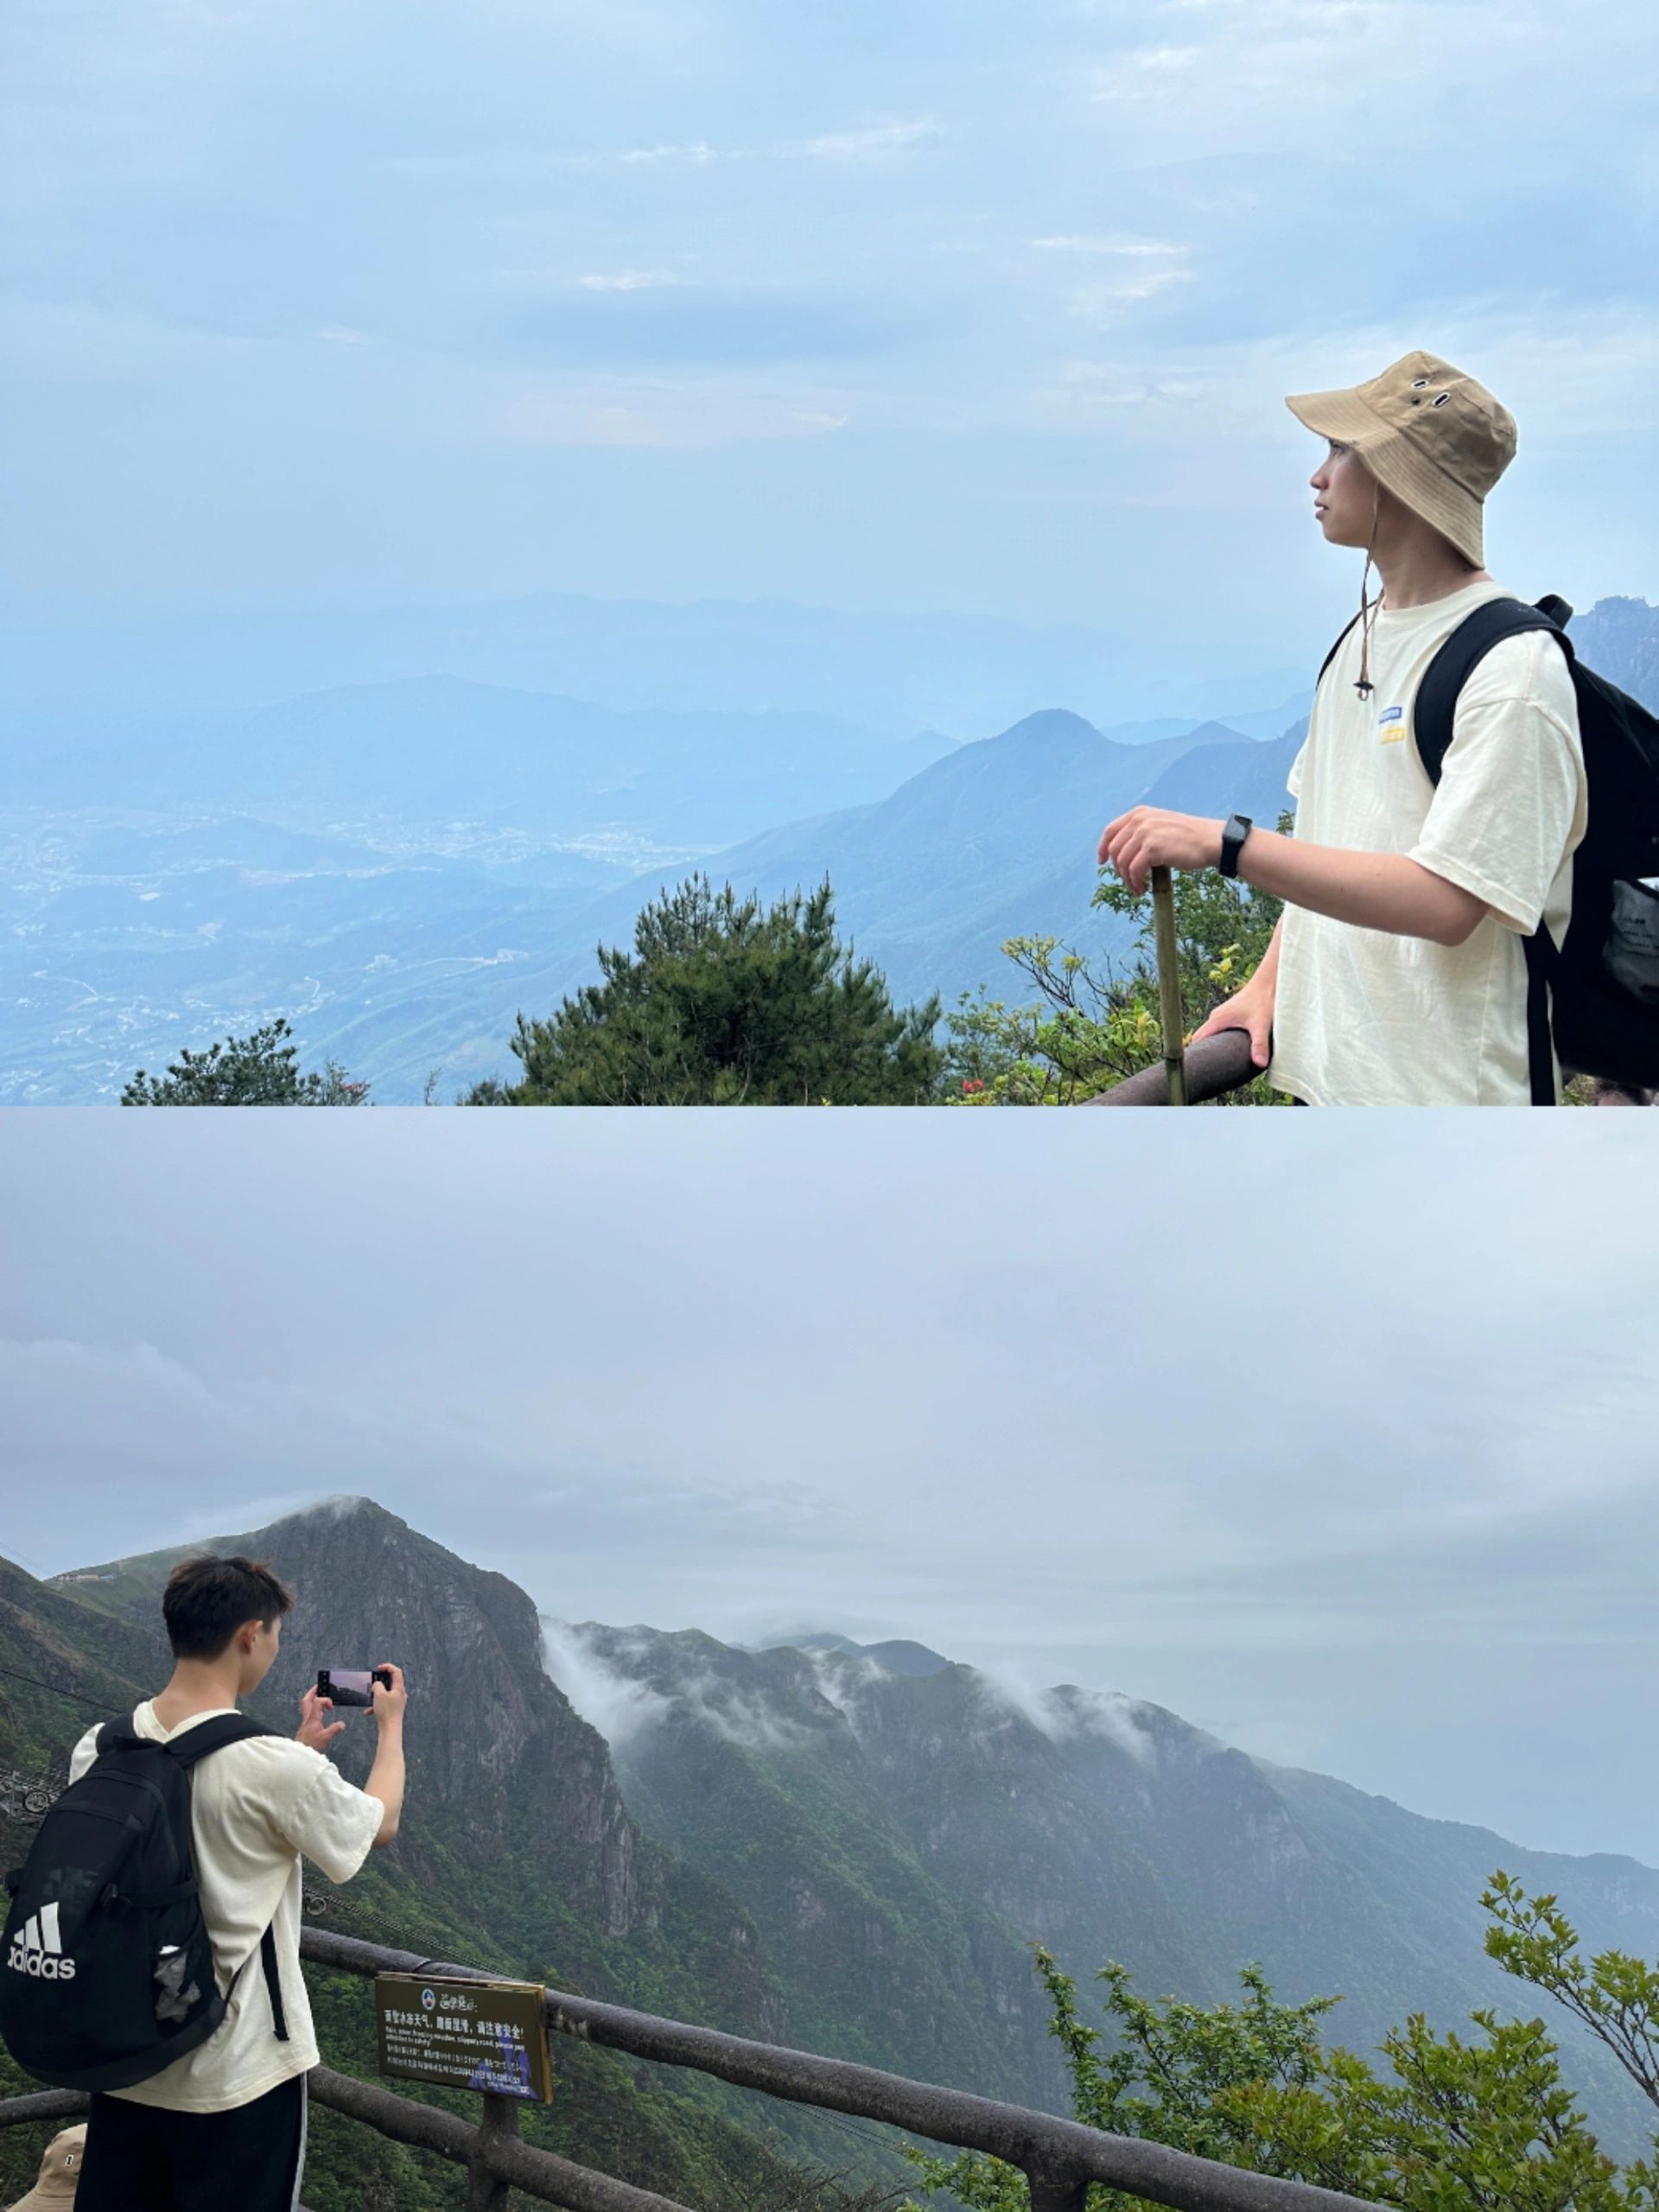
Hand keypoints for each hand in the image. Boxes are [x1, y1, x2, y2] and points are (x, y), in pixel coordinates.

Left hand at [296, 1686, 346, 1753]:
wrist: (299, 1756)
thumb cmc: (311, 1746)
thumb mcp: (326, 1738)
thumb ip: (335, 1729)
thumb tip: (342, 1723)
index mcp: (312, 1718)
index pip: (317, 1702)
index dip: (325, 1700)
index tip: (332, 1707)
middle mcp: (307, 1718)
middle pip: (306, 1700)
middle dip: (312, 1692)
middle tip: (318, 1687)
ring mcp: (305, 1723)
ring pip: (306, 1707)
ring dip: (312, 1700)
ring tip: (319, 1696)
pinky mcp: (305, 1728)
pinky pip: (308, 1714)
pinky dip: (313, 1709)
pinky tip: (319, 1714)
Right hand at [370, 1663, 407, 1725]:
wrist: (390, 1729)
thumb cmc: (386, 1711)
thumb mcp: (379, 1694)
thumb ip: (377, 1685)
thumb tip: (377, 1685)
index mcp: (399, 1688)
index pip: (396, 1671)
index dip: (387, 1667)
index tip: (378, 1669)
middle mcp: (400, 1693)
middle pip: (391, 1682)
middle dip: (380, 1682)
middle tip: (373, 1682)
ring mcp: (398, 1701)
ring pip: (386, 1693)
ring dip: (376, 1695)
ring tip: (369, 1699)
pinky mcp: (394, 1709)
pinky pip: (384, 1703)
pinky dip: (376, 1705)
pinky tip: (368, 1712)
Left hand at [1096, 808, 1223, 895]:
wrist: (1210, 841)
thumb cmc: (1189, 838)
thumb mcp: (1161, 826)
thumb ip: (1142, 833)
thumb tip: (1124, 855)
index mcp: (1140, 813)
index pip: (1110, 831)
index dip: (1102, 848)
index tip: (1102, 862)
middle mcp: (1139, 820)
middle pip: (1114, 850)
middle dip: (1118, 870)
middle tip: (1130, 882)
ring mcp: (1144, 833)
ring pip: (1122, 862)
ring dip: (1128, 880)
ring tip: (1138, 888)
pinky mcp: (1152, 848)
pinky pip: (1133, 870)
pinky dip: (1135, 882)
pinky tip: (1143, 888)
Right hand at [1191, 983, 1272, 1069]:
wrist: (1269, 982)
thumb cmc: (1264, 1000)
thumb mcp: (1261, 1025)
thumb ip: (1259, 1045)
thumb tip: (1259, 1064)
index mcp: (1217, 1020)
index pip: (1198, 1039)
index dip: (1195, 1054)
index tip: (1197, 1068)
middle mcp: (1217, 1016)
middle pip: (1203, 1038)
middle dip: (1205, 1053)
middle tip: (1210, 1070)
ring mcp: (1223, 1014)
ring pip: (1212, 1033)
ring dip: (1215, 1045)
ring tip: (1220, 1063)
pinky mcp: (1231, 1014)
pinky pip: (1220, 1029)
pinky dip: (1222, 1039)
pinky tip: (1232, 1048)